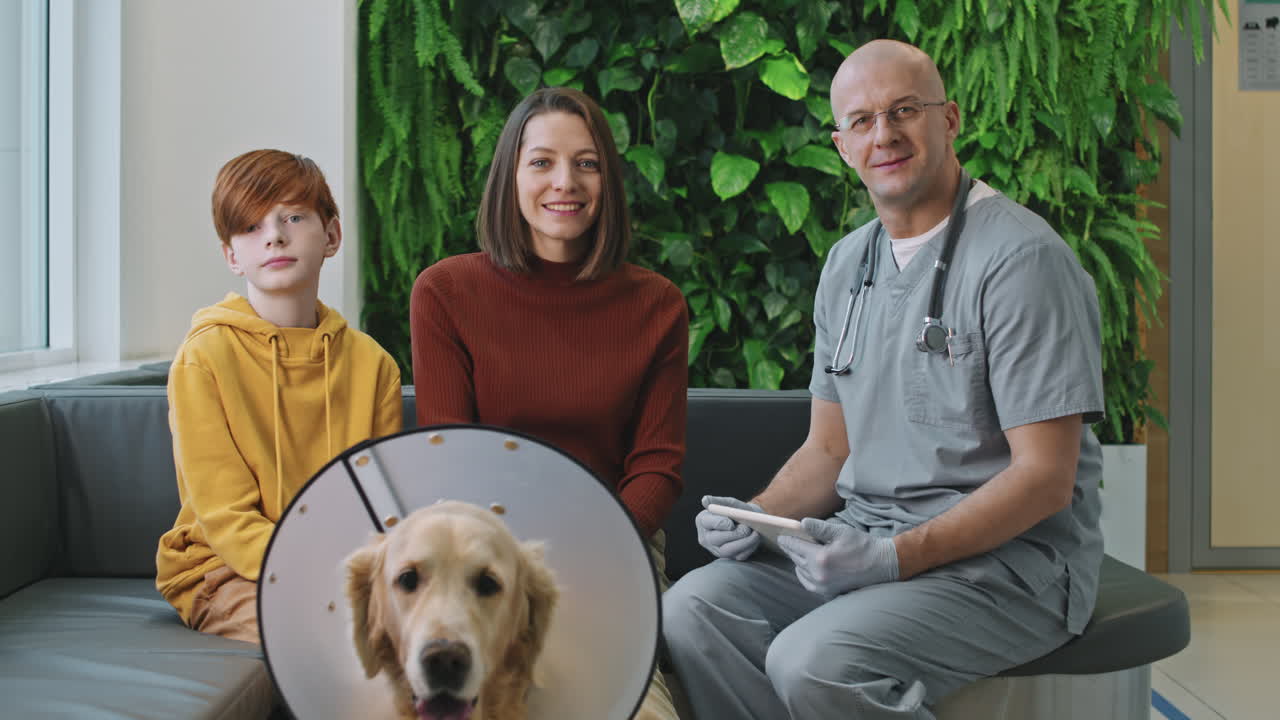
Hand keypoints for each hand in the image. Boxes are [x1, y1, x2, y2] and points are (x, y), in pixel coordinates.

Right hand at [695, 495, 762, 560]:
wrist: (751, 520)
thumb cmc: (738, 510)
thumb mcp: (731, 503)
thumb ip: (719, 501)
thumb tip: (705, 500)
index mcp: (703, 520)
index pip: (707, 522)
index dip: (720, 524)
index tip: (731, 524)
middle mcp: (706, 537)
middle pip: (716, 539)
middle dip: (734, 534)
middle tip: (747, 529)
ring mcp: (717, 549)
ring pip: (727, 551)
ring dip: (743, 543)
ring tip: (756, 534)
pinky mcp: (730, 557)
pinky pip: (738, 556)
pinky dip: (749, 548)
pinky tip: (757, 540)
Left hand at [776, 518, 897, 597]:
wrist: (882, 565)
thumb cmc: (863, 546)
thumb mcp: (841, 531)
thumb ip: (819, 528)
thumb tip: (802, 523)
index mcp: (820, 558)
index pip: (795, 547)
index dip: (786, 541)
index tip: (780, 536)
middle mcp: (819, 575)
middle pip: (797, 559)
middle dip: (792, 550)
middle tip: (787, 542)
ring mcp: (823, 586)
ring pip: (801, 572)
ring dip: (798, 562)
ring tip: (797, 552)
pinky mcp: (829, 593)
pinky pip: (809, 584)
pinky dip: (805, 575)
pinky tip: (806, 567)